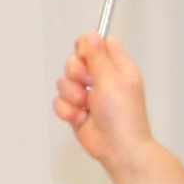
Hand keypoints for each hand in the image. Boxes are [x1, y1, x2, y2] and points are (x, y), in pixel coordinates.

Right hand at [55, 33, 163, 178]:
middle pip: (76, 59)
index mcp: (118, 68)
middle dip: (75, 72)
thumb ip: (98, 57)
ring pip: (64, 81)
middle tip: (87, 83)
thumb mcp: (111, 80)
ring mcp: (89, 94)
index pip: (99, 42)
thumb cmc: (123, 116)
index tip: (85, 55)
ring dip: (72, 95)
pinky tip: (82, 118)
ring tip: (86, 106)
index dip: (88, 45)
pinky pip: (60, 101)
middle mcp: (104, 78)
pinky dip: (68, 110)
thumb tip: (93, 35)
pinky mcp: (77, 109)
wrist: (118, 148)